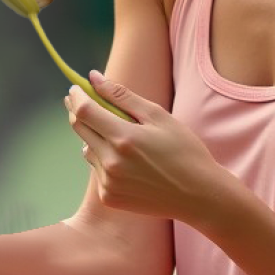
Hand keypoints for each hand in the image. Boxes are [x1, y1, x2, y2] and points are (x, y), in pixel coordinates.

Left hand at [65, 70, 232, 225]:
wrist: (198, 195)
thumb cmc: (184, 150)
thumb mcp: (158, 116)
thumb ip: (122, 96)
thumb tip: (94, 78)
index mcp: (124, 138)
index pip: (85, 111)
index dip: (77, 96)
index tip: (76, 87)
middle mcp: (111, 162)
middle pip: (79, 128)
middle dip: (78, 111)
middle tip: (84, 100)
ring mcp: (108, 182)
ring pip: (87, 149)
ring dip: (94, 136)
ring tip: (119, 135)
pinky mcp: (109, 196)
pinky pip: (96, 169)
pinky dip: (104, 159)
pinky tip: (126, 160)